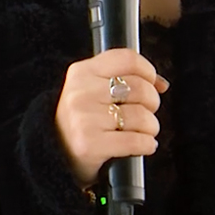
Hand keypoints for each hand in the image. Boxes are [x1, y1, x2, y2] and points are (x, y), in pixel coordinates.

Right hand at [54, 48, 168, 187]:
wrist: (53, 155)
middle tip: (148, 111)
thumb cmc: (81, 119)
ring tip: (146, 130)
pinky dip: (147, 144)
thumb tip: (162, 83)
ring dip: (151, 126)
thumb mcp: (92, 90)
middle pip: (139, 88)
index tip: (153, 82)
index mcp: (82, 72)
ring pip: (140, 116)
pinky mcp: (89, 145)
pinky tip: (145, 144)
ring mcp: (84, 118)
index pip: (127, 59)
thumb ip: (123, 78)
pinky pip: (135, 141)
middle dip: (152, 102)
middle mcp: (81, 92)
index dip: (148, 70)